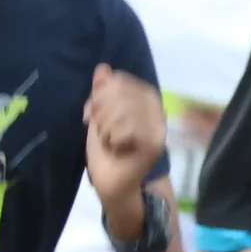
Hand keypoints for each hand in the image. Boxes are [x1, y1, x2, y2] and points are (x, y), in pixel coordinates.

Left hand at [85, 65, 167, 219]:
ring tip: (109, 140)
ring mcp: (158, 128)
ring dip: (106, 128)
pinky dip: (113, 140)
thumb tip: (103, 68)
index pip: (120, 81)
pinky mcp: (154, 145)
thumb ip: (102, 93)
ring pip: (122, 111)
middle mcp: (157, 110)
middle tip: (100, 130)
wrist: (112, 183)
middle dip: (101, 112)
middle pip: (120, 93)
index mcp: (146, 100)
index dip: (100, 95)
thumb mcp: (99, 116)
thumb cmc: (106, 150)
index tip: (91, 114)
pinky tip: (116, 148)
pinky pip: (127, 129)